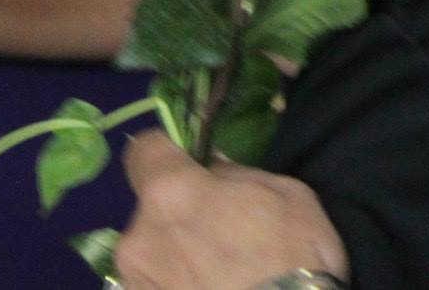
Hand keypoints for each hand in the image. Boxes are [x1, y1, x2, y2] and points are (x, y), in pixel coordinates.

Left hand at [113, 132, 349, 289]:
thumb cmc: (293, 259)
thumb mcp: (288, 195)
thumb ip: (237, 176)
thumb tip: (213, 174)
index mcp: (172, 193)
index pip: (144, 151)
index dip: (166, 153)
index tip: (191, 164)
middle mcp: (139, 235)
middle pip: (152, 207)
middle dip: (181, 213)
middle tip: (222, 231)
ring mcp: (135, 281)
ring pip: (152, 250)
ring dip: (177, 253)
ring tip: (219, 274)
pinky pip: (157, 285)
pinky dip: (178, 285)